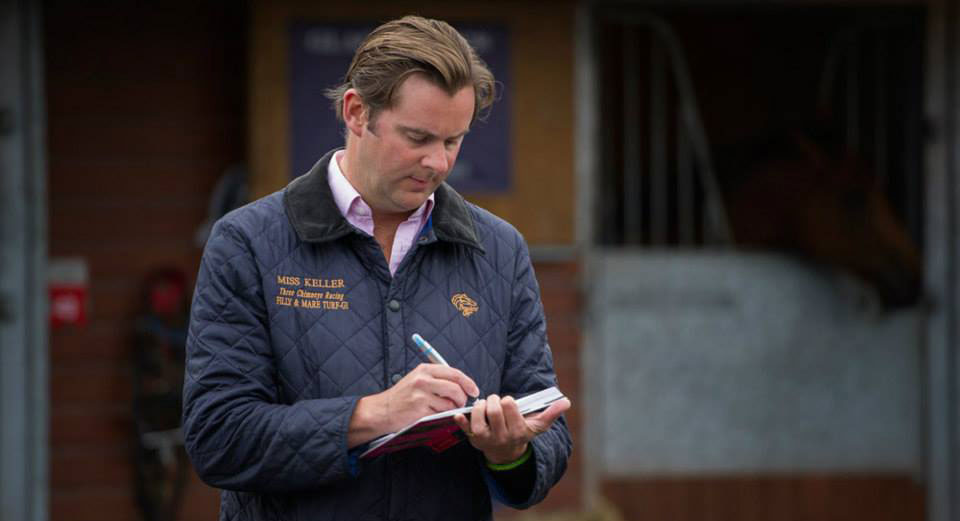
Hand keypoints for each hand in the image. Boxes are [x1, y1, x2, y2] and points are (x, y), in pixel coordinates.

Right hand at [348, 364, 478, 446]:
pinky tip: (436, 415)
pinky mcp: (420, 410)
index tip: (474, 390)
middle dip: (462, 398)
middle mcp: (423, 380)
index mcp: (425, 369)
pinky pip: (441, 413)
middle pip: (455, 387)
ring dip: (453, 408)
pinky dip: (443, 416)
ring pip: (450, 402)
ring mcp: (421, 395)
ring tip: (447, 410)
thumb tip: (461, 384)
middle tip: (461, 403)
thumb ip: (437, 378)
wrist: (382, 410)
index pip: (454, 373)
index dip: (468, 382)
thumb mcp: (417, 379)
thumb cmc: (402, 396)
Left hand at [453, 394, 570, 464]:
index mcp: (517, 431)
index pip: (509, 406)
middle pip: (493, 409)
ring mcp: (485, 439)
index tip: (508, 403)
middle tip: (495, 401)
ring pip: (478, 417)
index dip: (507, 400)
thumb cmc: (521, 433)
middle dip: (494, 400)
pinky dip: (460, 420)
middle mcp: (501, 436)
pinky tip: (460, 414)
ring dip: (480, 406)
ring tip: (484, 406)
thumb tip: (566, 402)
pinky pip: (464, 428)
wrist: (506, 454)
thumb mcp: (537, 425)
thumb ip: (551, 413)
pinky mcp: (472, 439)